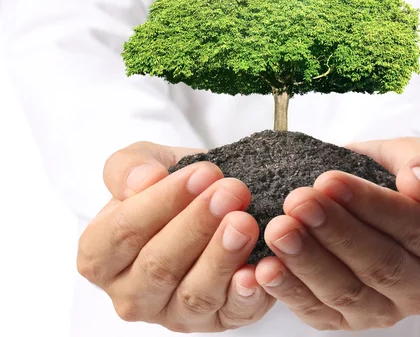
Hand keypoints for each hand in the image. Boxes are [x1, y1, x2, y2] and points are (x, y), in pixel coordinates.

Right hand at [77, 141, 274, 332]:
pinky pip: (232, 313)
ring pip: (195, 293)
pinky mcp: (217, 321)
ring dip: (222, 256)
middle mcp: (130, 295)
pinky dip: (245, 294)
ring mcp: (173, 314)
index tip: (201, 173)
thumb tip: (143, 181)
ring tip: (245, 221)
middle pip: (158, 266)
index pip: (123, 233)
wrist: (215, 200)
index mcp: (99, 256)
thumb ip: (128, 167)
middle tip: (231, 192)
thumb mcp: (145, 162)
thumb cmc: (172, 185)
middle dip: (198, 225)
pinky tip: (256, 270)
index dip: (162, 202)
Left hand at [254, 137, 419, 330]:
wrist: (367, 202)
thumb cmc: (394, 178)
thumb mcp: (415, 158)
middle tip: (297, 202)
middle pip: (382, 266)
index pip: (418, 228)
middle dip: (336, 233)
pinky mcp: (350, 322)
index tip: (329, 181)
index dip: (372, 205)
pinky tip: (266, 268)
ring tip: (278, 230)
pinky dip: (290, 292)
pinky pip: (319, 314)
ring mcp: (389, 311)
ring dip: (309, 262)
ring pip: (348, 294)